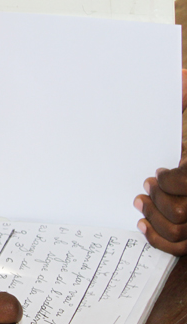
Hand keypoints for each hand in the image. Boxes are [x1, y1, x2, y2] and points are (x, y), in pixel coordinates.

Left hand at [134, 69, 186, 254]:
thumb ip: (184, 103)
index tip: (157, 173)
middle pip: (182, 212)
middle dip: (159, 200)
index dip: (169, 181)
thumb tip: (180, 74)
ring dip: (155, 219)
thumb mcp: (182, 129)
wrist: (186, 174)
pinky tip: (142, 223)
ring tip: (141, 202)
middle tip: (144, 188)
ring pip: (180, 232)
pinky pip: (179, 250)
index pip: (186, 183)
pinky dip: (158, 240)